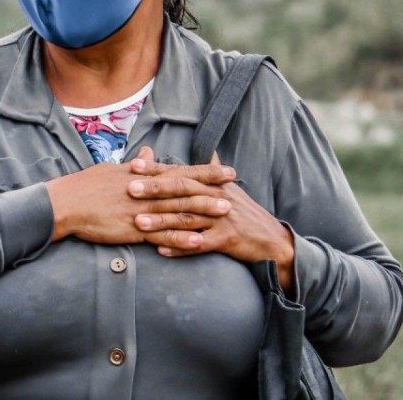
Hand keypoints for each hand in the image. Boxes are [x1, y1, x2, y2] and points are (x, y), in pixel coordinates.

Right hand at [45, 149, 235, 244]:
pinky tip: (197, 242)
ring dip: (202, 212)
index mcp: (141, 176)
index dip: (203, 172)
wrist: (64, 204)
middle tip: (236, 189)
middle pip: (183, 189)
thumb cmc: (84, 186)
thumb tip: (147, 154)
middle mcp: (144, 190)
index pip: (178, 172)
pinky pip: (160, 236)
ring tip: (225, 213)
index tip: (225, 170)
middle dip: (211, 189)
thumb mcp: (111, 170)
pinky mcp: (132, 229)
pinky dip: (179, 239)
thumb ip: (133, 166)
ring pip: (176, 211)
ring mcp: (139, 210)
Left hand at [128, 150, 295, 290]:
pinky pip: (199, 244)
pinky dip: (179, 248)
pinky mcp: (226, 240)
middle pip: (182, 191)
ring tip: (138, 222)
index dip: (157, 169)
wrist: (272, 240)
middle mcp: (216, 198)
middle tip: (129, 189)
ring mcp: (221, 219)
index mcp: (213, 184)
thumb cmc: (246, 214)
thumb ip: (215, 173)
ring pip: (187, 218)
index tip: (133, 165)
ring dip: (161, 221)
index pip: (181, 173)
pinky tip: (160, 250)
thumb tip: (210, 152)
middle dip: (155, 189)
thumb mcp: (232, 190)